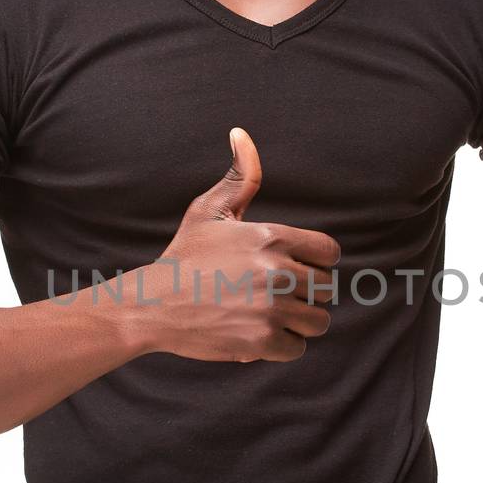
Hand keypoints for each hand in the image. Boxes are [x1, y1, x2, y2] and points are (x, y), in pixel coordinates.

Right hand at [135, 127, 340, 362]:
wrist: (153, 304)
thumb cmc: (185, 256)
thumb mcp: (209, 211)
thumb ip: (240, 177)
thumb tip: (241, 134)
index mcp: (272, 237)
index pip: (330, 253)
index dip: (316, 262)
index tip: (293, 268)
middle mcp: (278, 272)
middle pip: (326, 289)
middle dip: (305, 294)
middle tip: (273, 295)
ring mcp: (271, 308)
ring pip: (318, 321)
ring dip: (298, 322)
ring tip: (269, 315)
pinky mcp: (262, 341)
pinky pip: (298, 348)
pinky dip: (281, 346)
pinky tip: (256, 333)